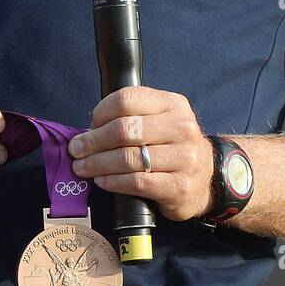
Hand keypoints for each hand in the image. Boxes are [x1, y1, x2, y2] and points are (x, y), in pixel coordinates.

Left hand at [68, 87, 214, 222]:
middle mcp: (182, 128)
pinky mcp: (180, 186)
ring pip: (128, 158)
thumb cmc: (172, 146)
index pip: (128, 99)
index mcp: (173, 104)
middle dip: (93, 141)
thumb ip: (132, 117)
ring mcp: (184, 158)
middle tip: (76, 150)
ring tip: (83, 167)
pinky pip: (137, 183)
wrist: (207, 178)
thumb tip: (89, 129)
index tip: (90, 124)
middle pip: (125, 129)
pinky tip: (102, 181)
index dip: (102, 112)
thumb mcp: (161, 120)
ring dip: (98, 163)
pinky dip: (113, 182)